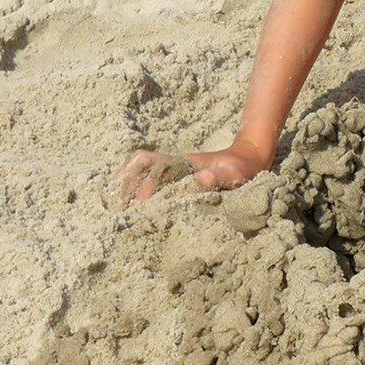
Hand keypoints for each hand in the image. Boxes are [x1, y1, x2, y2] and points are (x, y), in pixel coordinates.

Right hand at [115, 145, 268, 203]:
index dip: (145, 187)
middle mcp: (174, 161)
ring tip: (116, 202)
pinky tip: (128, 199)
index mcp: (185, 162)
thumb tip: (193, 182)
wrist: (248, 157)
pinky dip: (133, 181)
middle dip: (127, 180)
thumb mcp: (234, 175)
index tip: (139, 207)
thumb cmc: (242, 169)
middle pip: (140, 162)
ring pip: (140, 165)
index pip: (155, 169)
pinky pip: (147, 172)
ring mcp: (172, 166)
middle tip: (118, 205)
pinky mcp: (173, 173)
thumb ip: (216, 177)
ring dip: (126, 179)